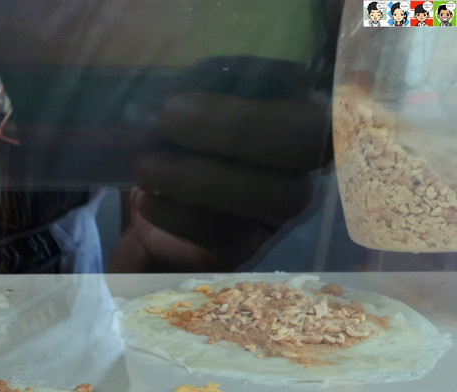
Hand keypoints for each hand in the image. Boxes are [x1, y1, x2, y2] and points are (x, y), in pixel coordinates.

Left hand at [112, 59, 331, 271]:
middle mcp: (302, 162)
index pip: (320, 87)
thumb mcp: (190, 102)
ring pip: (264, 193)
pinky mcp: (245, 247)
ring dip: (197, 179)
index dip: (291, 80)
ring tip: (145, 166)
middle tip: (170, 115)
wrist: (156, 205)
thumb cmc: (179, 140)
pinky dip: (176, 214)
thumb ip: (200, 84)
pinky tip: (144, 198)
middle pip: (305, 142)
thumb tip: (179, 78)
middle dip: (236, 127)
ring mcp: (278, 210)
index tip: (224, 72)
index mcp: (298, 113)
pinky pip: (223, 233)